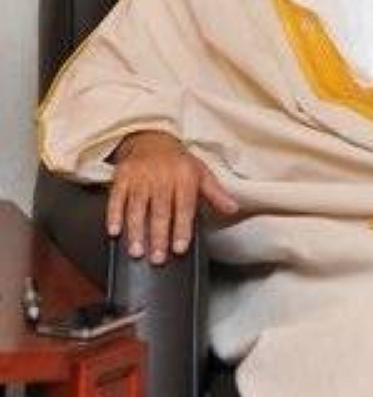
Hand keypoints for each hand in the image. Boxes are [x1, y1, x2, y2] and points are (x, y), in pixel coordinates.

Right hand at [107, 129, 237, 264]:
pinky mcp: (122, 176)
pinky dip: (114, 214)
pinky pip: (116, 197)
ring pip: (137, 207)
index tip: (180, 248)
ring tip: (136, 251)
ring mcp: (140, 177)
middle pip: (160, 210)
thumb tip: (233, 209)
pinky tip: (114, 232)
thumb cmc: (179, 162)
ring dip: (136, 230)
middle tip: (157, 258)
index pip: (185, 206)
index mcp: (185, 177)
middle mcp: (162, 177)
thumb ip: (216, 193)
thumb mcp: (201, 173)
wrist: (152, 138)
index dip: (182, 228)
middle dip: (159, 236)